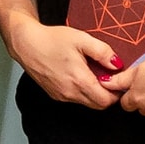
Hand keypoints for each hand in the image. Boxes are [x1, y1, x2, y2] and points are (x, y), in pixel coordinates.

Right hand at [2, 18, 120, 111]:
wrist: (26, 44)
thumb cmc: (52, 40)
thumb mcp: (81, 39)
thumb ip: (103, 52)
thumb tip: (118, 64)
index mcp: (80, 81)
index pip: (107, 100)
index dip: (117, 92)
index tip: (118, 79)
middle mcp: (71, 93)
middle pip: (99, 105)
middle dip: (108, 95)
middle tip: (109, 78)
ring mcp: (62, 96)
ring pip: (87, 103)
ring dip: (95, 94)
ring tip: (94, 75)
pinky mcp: (55, 95)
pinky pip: (75, 99)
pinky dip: (83, 92)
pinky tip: (80, 76)